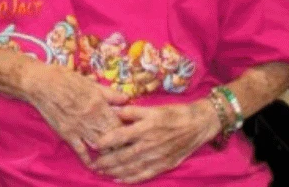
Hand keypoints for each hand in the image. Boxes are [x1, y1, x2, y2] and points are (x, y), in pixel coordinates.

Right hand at [24, 62, 127, 162]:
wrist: (40, 83)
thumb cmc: (64, 78)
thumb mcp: (88, 81)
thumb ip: (108, 92)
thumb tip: (126, 99)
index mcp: (98, 102)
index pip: (118, 122)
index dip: (127, 130)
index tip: (132, 136)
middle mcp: (92, 116)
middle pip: (112, 136)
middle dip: (121, 144)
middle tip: (127, 150)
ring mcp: (79, 127)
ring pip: (100, 145)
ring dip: (108, 153)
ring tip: (116, 158)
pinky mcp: (67, 134)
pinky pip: (81, 151)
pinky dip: (89, 160)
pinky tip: (95, 166)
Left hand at [92, 100, 218, 182]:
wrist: (196, 125)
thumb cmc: (172, 114)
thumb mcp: (152, 108)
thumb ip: (131, 111)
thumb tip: (113, 111)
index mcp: (145, 128)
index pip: (120, 136)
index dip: (105, 141)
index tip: (93, 144)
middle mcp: (149, 144)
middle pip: (123, 156)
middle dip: (106, 161)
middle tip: (92, 164)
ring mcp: (156, 157)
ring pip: (131, 167)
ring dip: (115, 171)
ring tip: (101, 172)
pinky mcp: (163, 166)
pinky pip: (144, 175)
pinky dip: (130, 179)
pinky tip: (119, 179)